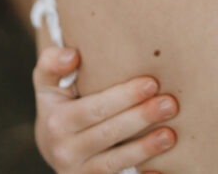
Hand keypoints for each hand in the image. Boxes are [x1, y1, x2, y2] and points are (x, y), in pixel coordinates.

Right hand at [33, 47, 178, 173]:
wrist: (54, 148)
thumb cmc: (59, 105)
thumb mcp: (48, 85)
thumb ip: (51, 64)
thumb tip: (72, 55)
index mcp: (57, 121)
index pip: (94, 108)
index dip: (123, 97)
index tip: (151, 82)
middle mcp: (65, 150)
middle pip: (108, 133)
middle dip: (141, 117)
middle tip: (170, 104)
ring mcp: (79, 172)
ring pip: (114, 162)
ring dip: (144, 149)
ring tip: (170, 135)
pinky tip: (161, 171)